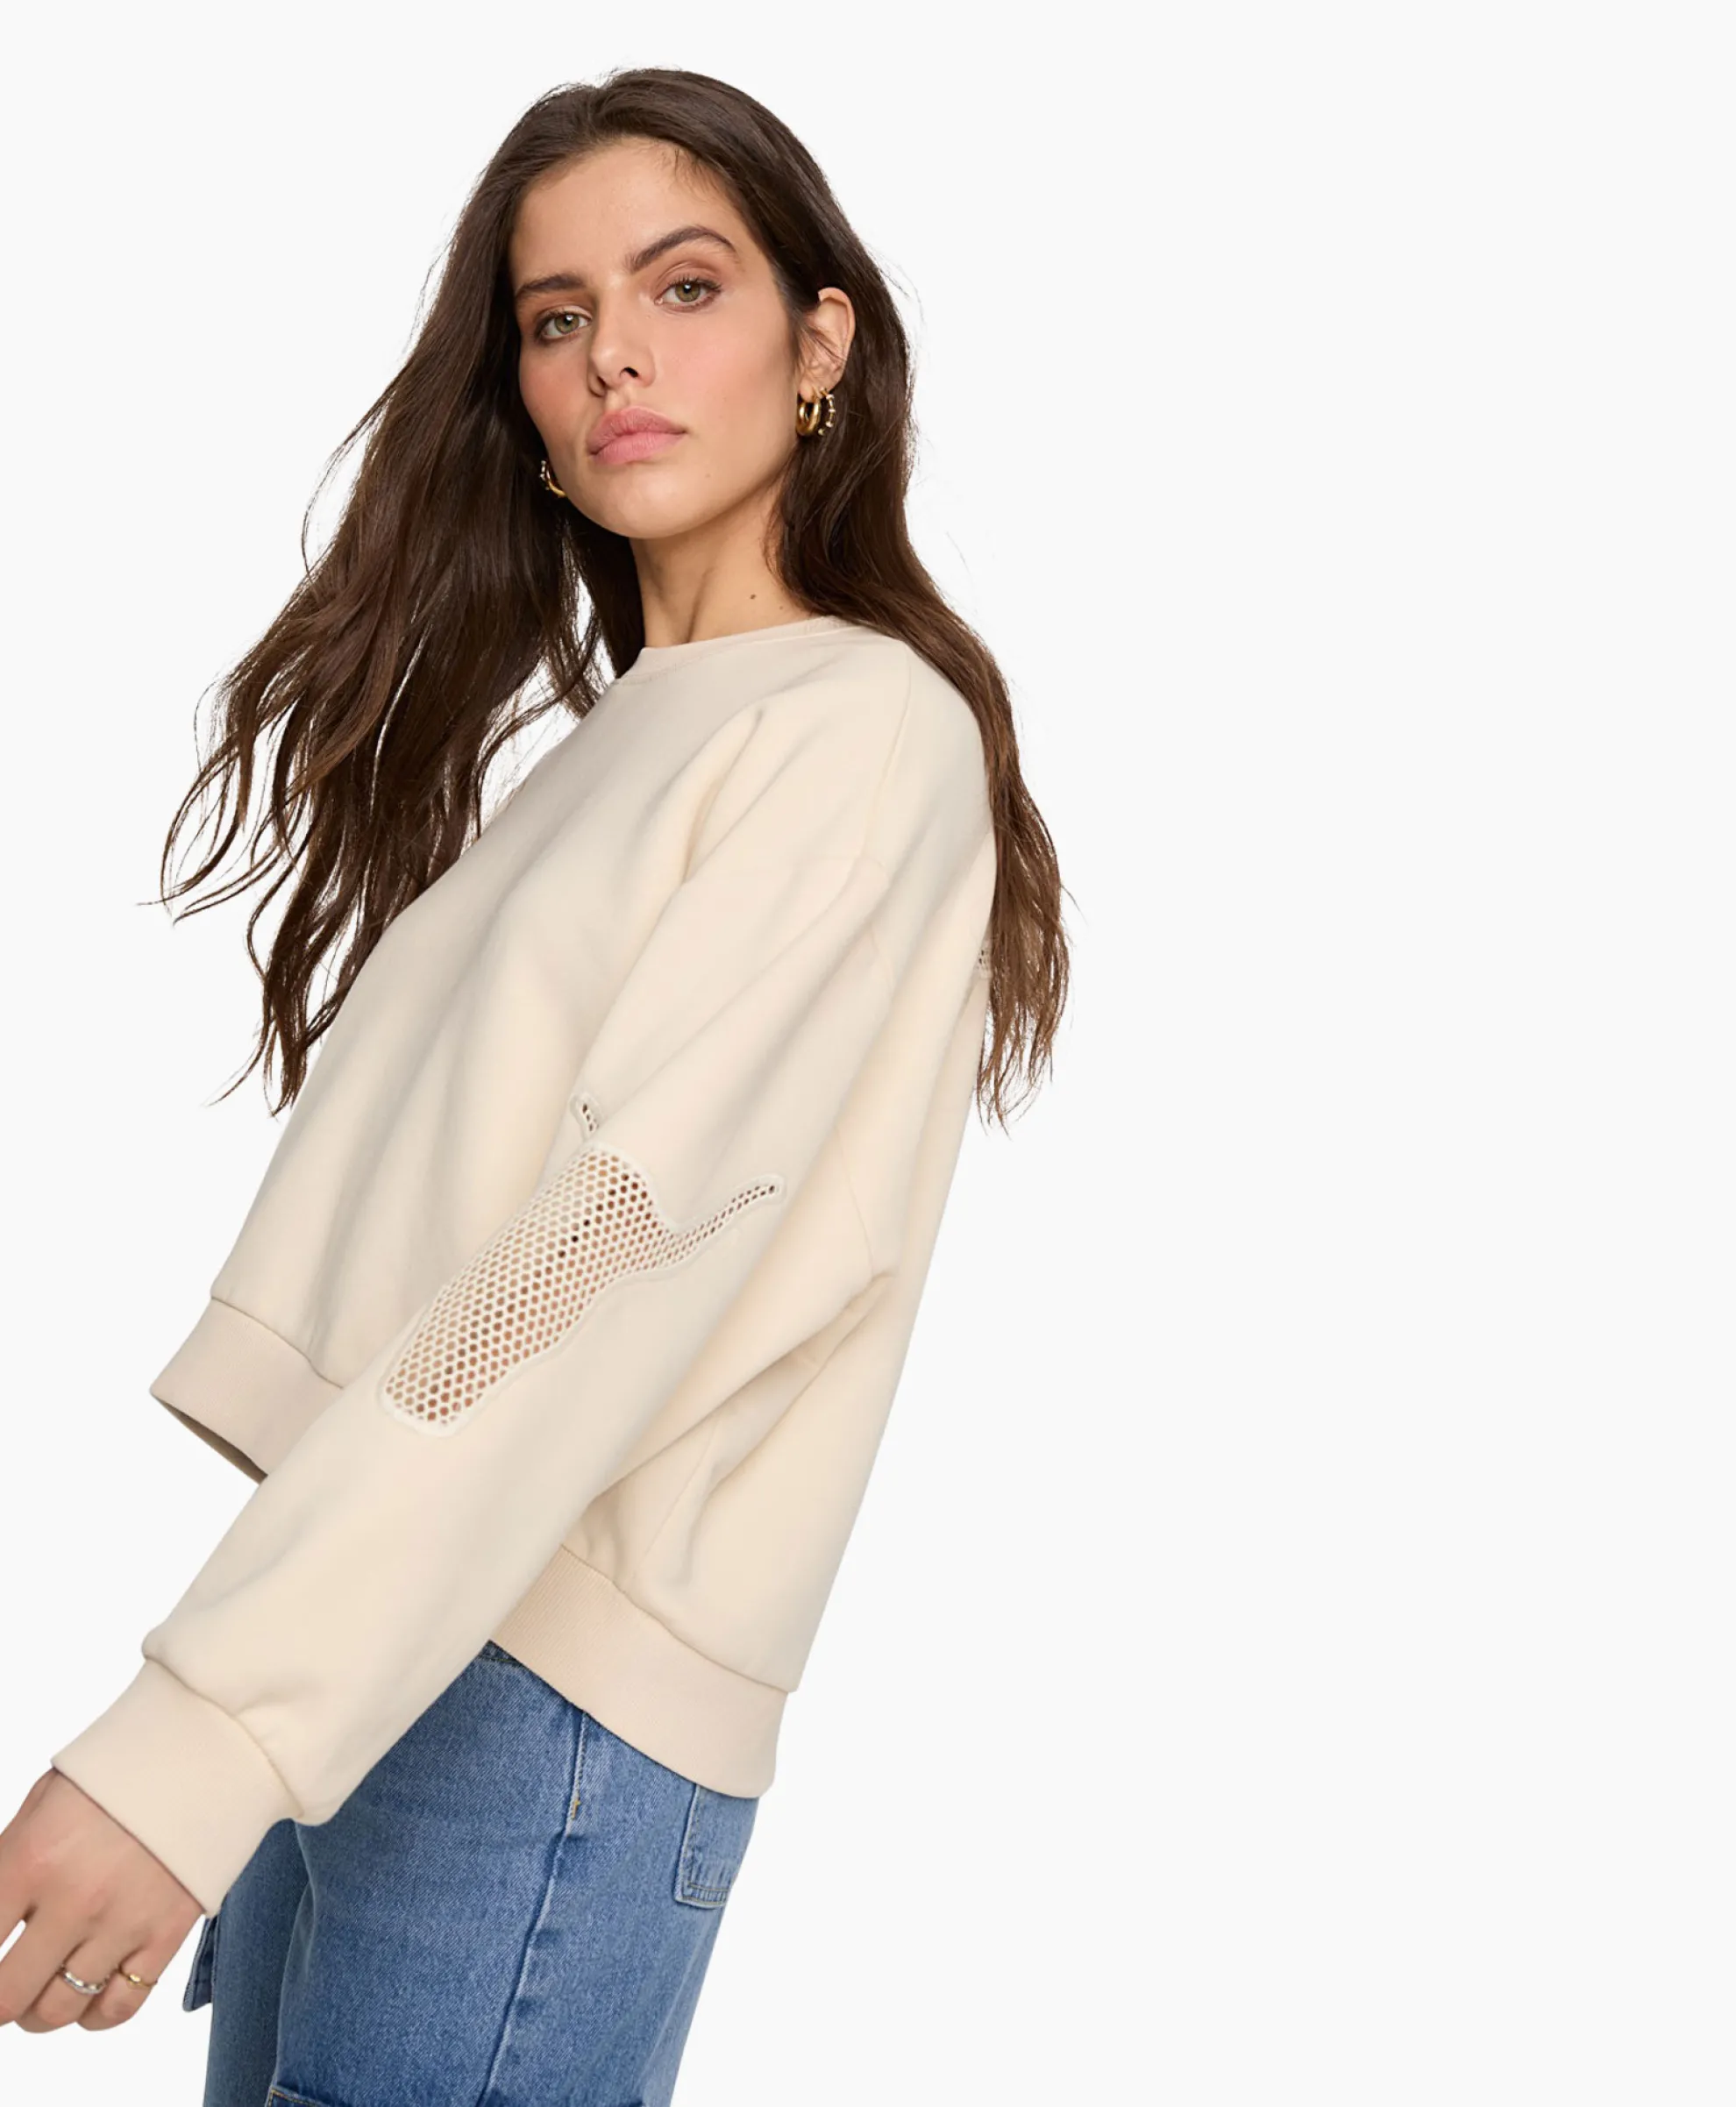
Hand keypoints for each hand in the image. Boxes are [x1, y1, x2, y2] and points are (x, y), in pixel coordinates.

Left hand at [0, 1767, 202, 2031]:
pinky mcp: (166, 1934)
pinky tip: (85, 1996)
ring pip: (59, 2009)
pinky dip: (92, 2015)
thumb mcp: (46, 1799)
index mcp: (32, 1858)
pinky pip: (117, 2007)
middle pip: (7, 1997)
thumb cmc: (119, 1771)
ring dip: (38, 2011)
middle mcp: (74, 1899)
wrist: (209, 1752)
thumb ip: (8, 1858)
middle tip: (4, 1984)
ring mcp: (123, 1921)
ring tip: (39, 1991)